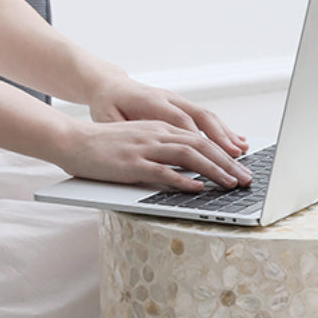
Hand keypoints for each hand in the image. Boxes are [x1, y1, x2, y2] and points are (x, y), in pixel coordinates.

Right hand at [57, 119, 252, 190]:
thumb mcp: (140, 141)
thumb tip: (191, 171)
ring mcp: (145, 148)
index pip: (201, 139)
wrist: (71, 139)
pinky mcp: (131, 163)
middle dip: (229, 163)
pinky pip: (162, 171)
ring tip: (231, 184)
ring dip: (214, 171)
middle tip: (247, 179)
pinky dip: (183, 180)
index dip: (225, 153)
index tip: (243, 166)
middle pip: (202, 146)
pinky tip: (197, 188)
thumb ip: (165, 152)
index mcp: (161, 129)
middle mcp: (157, 134)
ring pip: (189, 156)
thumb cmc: (105, 146)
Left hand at [87, 73, 248, 158]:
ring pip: (209, 117)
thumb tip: (143, 148)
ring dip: (227, 135)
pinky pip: (208, 118)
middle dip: (222, 141)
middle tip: (235, 159)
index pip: (180, 122)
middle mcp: (170, 99)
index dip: (198, 139)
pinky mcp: (183, 105)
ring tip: (242, 152)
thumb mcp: (106, 119)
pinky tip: (237, 143)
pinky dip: (224, 131)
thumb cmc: (106, 106)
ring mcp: (179, 100)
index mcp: (151, 102)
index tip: (211, 158)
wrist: (108, 85)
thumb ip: (126, 133)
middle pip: (202, 118)